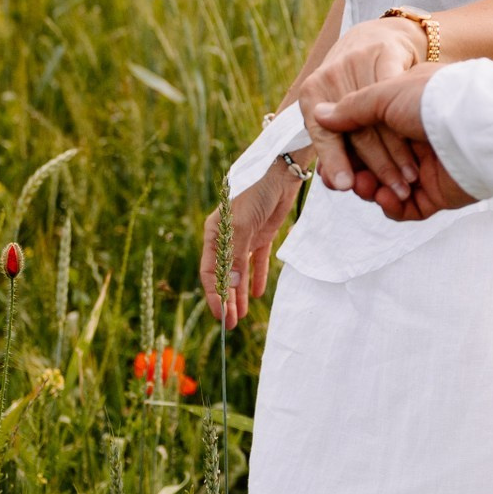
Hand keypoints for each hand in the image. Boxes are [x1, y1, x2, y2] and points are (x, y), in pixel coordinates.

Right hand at [201, 163, 299, 326]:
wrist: (282, 169)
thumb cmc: (255, 191)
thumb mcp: (243, 224)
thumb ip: (235, 255)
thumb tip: (229, 285)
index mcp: (215, 233)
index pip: (210, 270)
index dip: (214, 294)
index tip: (221, 314)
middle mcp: (227, 237)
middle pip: (225, 275)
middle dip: (227, 300)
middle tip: (231, 324)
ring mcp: (245, 236)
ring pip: (240, 272)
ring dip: (240, 293)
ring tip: (242, 315)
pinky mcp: (262, 234)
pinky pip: (257, 261)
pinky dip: (257, 277)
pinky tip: (258, 293)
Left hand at [294, 16, 426, 196]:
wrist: (376, 38)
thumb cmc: (356, 87)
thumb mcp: (340, 112)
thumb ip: (337, 146)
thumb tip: (338, 184)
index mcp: (311, 92)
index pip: (322, 134)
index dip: (335, 161)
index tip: (347, 187)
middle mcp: (330, 74)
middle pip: (355, 130)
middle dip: (377, 167)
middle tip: (394, 194)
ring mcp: (357, 62)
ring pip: (378, 117)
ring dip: (398, 153)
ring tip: (410, 180)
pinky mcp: (385, 53)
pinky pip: (397, 96)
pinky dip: (409, 122)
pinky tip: (420, 143)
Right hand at [315, 66, 477, 220]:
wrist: (474, 126)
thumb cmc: (432, 100)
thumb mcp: (385, 94)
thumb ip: (352, 108)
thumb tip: (319, 115)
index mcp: (407, 112)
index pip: (370, 133)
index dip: (348, 146)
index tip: (330, 154)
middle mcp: (418, 139)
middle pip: (376, 164)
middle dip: (357, 172)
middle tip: (342, 179)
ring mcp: (429, 168)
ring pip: (389, 188)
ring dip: (372, 190)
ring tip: (365, 187)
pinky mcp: (439, 194)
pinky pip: (408, 209)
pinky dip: (392, 207)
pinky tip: (385, 197)